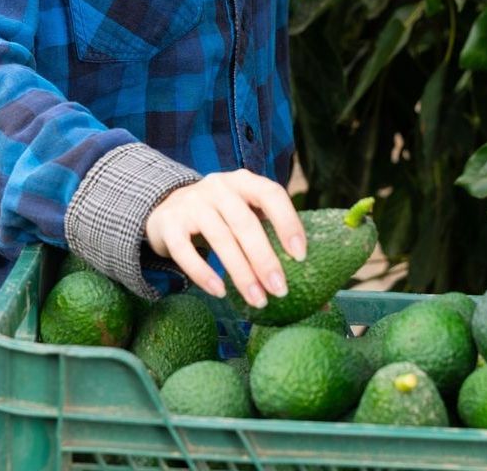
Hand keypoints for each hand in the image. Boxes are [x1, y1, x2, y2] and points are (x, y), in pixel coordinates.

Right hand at [145, 169, 305, 308]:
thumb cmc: (221, 219)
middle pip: (244, 221)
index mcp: (243, 182)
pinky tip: (219, 291)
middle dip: (265, 258)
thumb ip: (275, 247)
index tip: (301, 256)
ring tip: (258, 301)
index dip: (287, 221)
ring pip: (218, 237)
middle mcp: (216, 186)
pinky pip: (185, 250)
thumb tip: (320, 303)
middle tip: (280, 290)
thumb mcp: (246, 219)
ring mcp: (190, 202)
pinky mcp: (168, 223)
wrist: (166, 208)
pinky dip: (202, 272)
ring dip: (240, 272)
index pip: (270, 193)